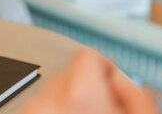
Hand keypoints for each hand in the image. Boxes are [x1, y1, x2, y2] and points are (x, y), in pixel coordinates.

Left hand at [21, 48, 155, 113]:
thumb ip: (134, 95)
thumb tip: (121, 80)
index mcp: (79, 94)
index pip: (86, 56)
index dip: (103, 68)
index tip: (109, 81)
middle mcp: (47, 100)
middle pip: (67, 74)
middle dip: (84, 89)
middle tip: (100, 110)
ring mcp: (29, 110)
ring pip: (51, 94)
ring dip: (66, 103)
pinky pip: (37, 107)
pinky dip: (50, 111)